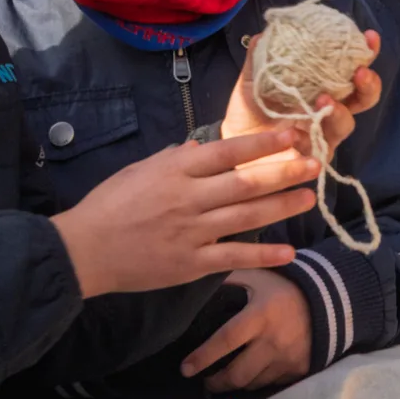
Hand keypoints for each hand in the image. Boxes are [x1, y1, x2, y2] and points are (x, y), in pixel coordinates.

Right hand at [51, 128, 319, 297]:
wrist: (84, 250)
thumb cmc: (109, 205)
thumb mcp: (139, 170)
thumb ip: (175, 158)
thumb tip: (202, 146)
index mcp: (176, 170)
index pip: (227, 151)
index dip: (262, 143)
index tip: (291, 135)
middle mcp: (189, 198)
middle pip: (246, 183)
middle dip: (284, 173)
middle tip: (315, 165)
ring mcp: (192, 232)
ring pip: (247, 216)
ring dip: (282, 206)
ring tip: (309, 197)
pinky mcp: (191, 263)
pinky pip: (233, 256)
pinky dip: (263, 255)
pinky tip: (288, 253)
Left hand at [182, 269, 312, 390]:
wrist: (331, 298)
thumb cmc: (286, 287)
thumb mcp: (258, 277)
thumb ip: (230, 279)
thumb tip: (199, 279)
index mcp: (259, 316)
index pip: (224, 342)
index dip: (202, 357)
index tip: (185, 369)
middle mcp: (273, 341)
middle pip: (237, 374)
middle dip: (216, 382)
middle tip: (206, 380)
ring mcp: (287, 358)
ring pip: (253, 383)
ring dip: (237, 383)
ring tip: (228, 378)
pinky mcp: (299, 369)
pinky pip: (273, 384)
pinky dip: (260, 381)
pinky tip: (253, 373)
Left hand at [225, 28, 381, 154]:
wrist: (233, 145)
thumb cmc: (251, 110)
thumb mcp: (252, 81)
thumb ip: (259, 59)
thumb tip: (263, 33)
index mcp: (323, 86)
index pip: (351, 68)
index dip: (365, 53)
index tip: (369, 37)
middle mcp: (330, 110)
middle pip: (363, 99)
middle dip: (368, 85)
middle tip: (360, 72)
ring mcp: (324, 135)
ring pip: (346, 125)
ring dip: (339, 112)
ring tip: (324, 101)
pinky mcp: (312, 159)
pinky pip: (319, 150)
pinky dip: (309, 139)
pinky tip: (296, 134)